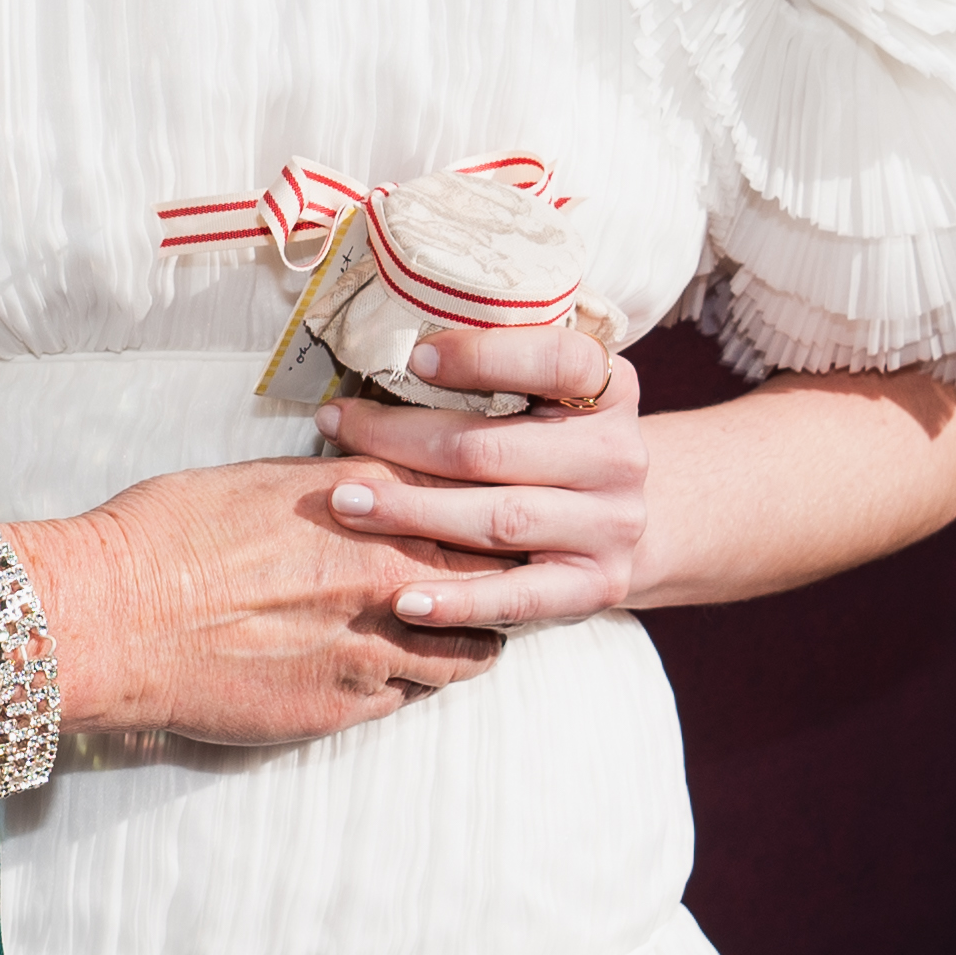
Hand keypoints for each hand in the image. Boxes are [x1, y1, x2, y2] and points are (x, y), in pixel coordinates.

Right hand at [11, 457, 507, 746]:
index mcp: (371, 500)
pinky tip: (394, 666)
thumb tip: (379, 485)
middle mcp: (389, 572)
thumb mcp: (266, 478)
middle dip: (501, 579)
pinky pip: (409, 696)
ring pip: (469, 652)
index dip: (495, 514)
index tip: (501, 519)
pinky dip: (411, 680)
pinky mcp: (345, 706)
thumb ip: (344, 485)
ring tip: (462, 632)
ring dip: (469, 638)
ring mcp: (373, 647)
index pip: (477, 504)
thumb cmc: (169, 534)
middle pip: (495, 580)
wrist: (112, 617)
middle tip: (501, 580)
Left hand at [311, 322, 650, 629]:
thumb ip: (492, 374)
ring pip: (500, 518)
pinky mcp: (596, 586)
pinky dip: (459, 602)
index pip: (556, 361)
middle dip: (405, 439)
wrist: (613, 518)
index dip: (484, 356)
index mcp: (610, 389)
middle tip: (336, 428)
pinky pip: (519, 598)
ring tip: (346, 503)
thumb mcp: (544, 393)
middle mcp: (619, 456)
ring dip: (414, 511)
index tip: (415, 359)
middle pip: (498, 447)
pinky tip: (404, 602)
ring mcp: (612, 525)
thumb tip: (384, 352)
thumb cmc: (550, 440)